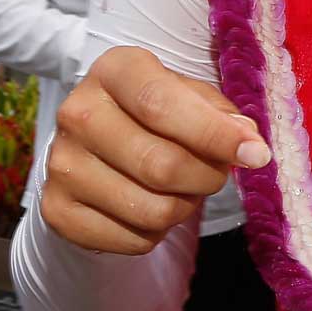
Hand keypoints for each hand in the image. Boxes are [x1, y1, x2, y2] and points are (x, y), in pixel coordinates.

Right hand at [41, 46, 270, 254]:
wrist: (99, 141)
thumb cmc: (157, 111)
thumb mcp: (190, 94)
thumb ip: (221, 114)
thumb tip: (248, 143)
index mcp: (114, 71)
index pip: (162, 104)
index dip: (214, 134)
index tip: (256, 155)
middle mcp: (77, 113)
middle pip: (160, 164)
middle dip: (207, 177)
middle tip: (218, 174)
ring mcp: (60, 164)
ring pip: (151, 208)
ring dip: (186, 207)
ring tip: (185, 190)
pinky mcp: (55, 210)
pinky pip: (132, 239)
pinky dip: (159, 232)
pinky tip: (154, 207)